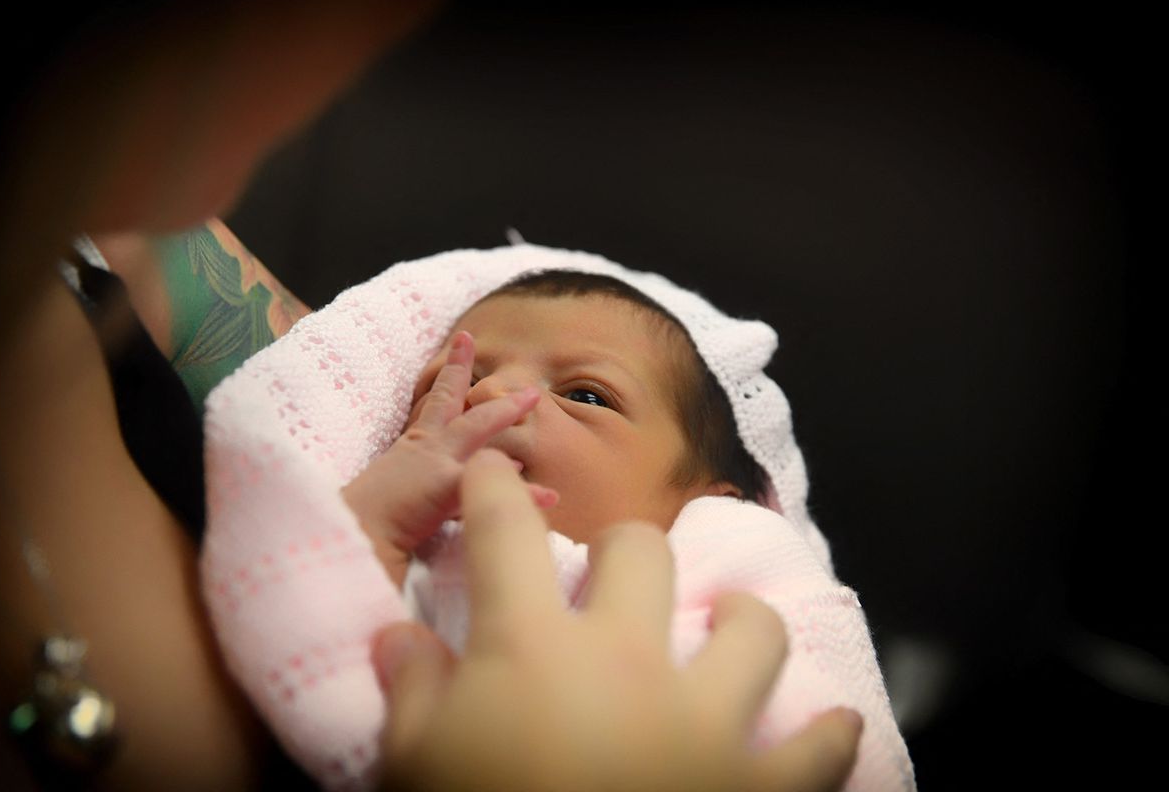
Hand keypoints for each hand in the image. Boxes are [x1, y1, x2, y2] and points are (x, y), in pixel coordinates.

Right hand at [342, 331, 556, 582]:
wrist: (349, 536)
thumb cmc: (365, 523)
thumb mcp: (395, 494)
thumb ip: (419, 483)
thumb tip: (439, 483)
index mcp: (413, 448)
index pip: (434, 402)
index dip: (451, 372)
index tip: (465, 342)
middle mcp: (424, 447)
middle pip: (451, 400)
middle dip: (470, 371)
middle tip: (481, 344)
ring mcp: (434, 463)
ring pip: (475, 427)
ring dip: (505, 412)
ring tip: (535, 399)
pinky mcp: (441, 487)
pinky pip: (488, 485)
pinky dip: (522, 492)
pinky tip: (549, 494)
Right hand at [371, 449, 861, 791]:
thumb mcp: (413, 768)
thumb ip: (410, 691)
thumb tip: (397, 637)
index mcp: (535, 647)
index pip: (507, 534)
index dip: (494, 488)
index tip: (492, 469)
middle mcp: (629, 659)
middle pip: (642, 551)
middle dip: (622, 552)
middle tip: (608, 581)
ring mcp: (705, 719)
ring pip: (750, 627)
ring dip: (739, 623)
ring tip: (727, 628)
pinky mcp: (759, 784)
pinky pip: (817, 748)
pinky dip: (827, 736)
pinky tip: (833, 727)